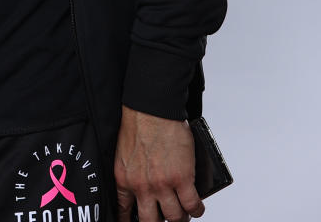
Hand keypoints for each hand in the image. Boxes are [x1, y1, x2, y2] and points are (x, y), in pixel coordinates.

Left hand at [115, 107, 202, 221]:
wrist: (151, 109)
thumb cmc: (138, 125)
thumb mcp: (124, 154)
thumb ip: (133, 173)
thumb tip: (145, 189)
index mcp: (124, 180)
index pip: (124, 211)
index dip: (129, 221)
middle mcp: (141, 186)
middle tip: (164, 219)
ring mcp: (162, 184)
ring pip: (174, 217)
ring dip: (180, 218)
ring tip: (183, 213)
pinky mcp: (182, 178)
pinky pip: (192, 205)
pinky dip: (197, 209)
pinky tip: (197, 207)